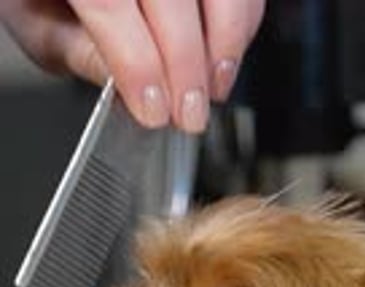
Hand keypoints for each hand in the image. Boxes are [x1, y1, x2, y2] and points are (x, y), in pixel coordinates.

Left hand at [1, 0, 265, 130]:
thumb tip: (128, 88)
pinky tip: (223, 57)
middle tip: (189, 115)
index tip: (153, 110)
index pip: (110, 0)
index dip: (137, 61)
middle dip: (187, 64)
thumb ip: (80, 53)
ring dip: (225, 42)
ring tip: (214, 89)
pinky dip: (241, 20)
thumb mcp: (40, 26)